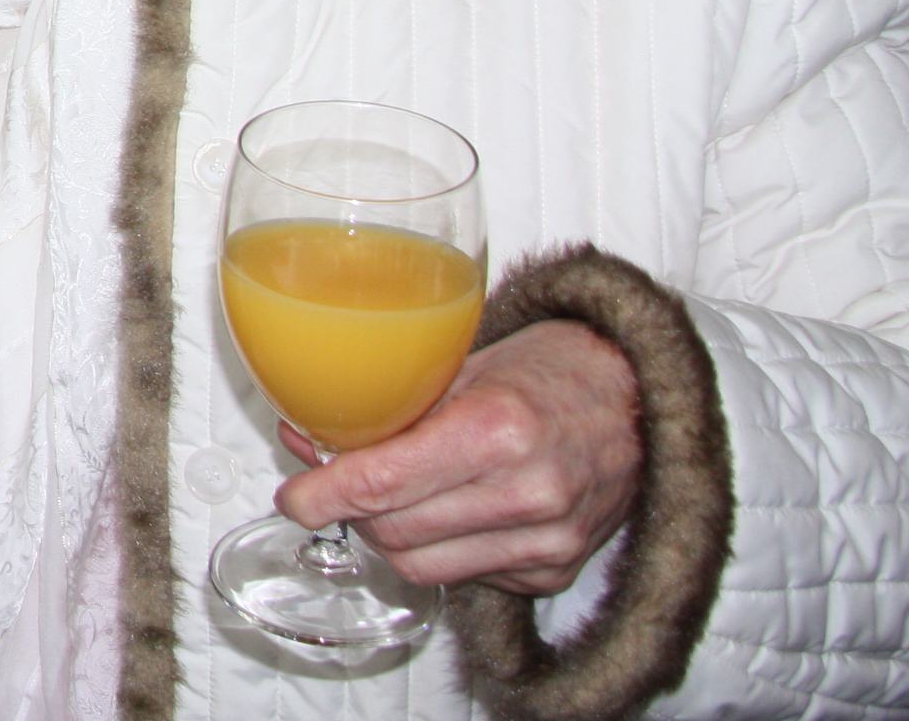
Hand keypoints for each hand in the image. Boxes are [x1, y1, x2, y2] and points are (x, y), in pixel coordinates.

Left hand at [276, 319, 640, 594]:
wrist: (643, 399)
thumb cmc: (551, 367)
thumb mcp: (466, 362)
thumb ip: (392, 404)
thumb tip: (309, 433)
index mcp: (497, 428)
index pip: (382, 483)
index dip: (323, 495)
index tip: (294, 498)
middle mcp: (527, 493)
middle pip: (395, 531)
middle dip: (351, 513)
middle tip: (333, 486)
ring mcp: (547, 540)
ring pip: (424, 566)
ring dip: (388, 536)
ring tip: (386, 498)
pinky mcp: (557, 570)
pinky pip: (468, 575)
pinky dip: (441, 548)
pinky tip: (446, 509)